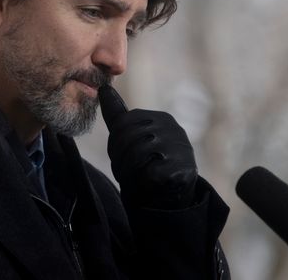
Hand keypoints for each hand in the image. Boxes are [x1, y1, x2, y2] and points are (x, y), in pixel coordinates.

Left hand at [99, 84, 197, 208]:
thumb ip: (118, 116)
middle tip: (128, 173)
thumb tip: (103, 88)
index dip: (115, 145)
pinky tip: (152, 184)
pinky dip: (145, 183)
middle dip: (121, 160)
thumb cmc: (147, 165)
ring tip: (138, 179)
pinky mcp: (184, 167)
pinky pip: (150, 173)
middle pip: (127, 138)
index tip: (121, 159)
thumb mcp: (132, 139)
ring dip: (131, 173)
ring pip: (137, 155)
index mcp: (158, 118)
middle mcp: (172, 128)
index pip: (122, 123)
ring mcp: (180, 146)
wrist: (171, 198)